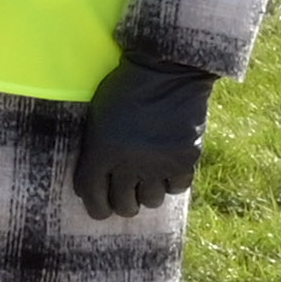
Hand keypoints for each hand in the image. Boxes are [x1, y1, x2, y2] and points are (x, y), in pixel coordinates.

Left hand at [72, 59, 214, 217]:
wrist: (167, 71)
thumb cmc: (125, 90)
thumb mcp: (98, 117)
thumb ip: (96, 150)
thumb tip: (95, 185)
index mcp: (101, 151)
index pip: (94, 196)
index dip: (97, 208)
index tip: (101, 210)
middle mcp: (129, 163)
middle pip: (125, 205)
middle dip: (124, 203)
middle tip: (127, 196)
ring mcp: (159, 163)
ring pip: (152, 200)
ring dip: (149, 192)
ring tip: (148, 177)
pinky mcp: (186, 159)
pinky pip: (178, 187)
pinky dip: (173, 181)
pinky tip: (168, 166)